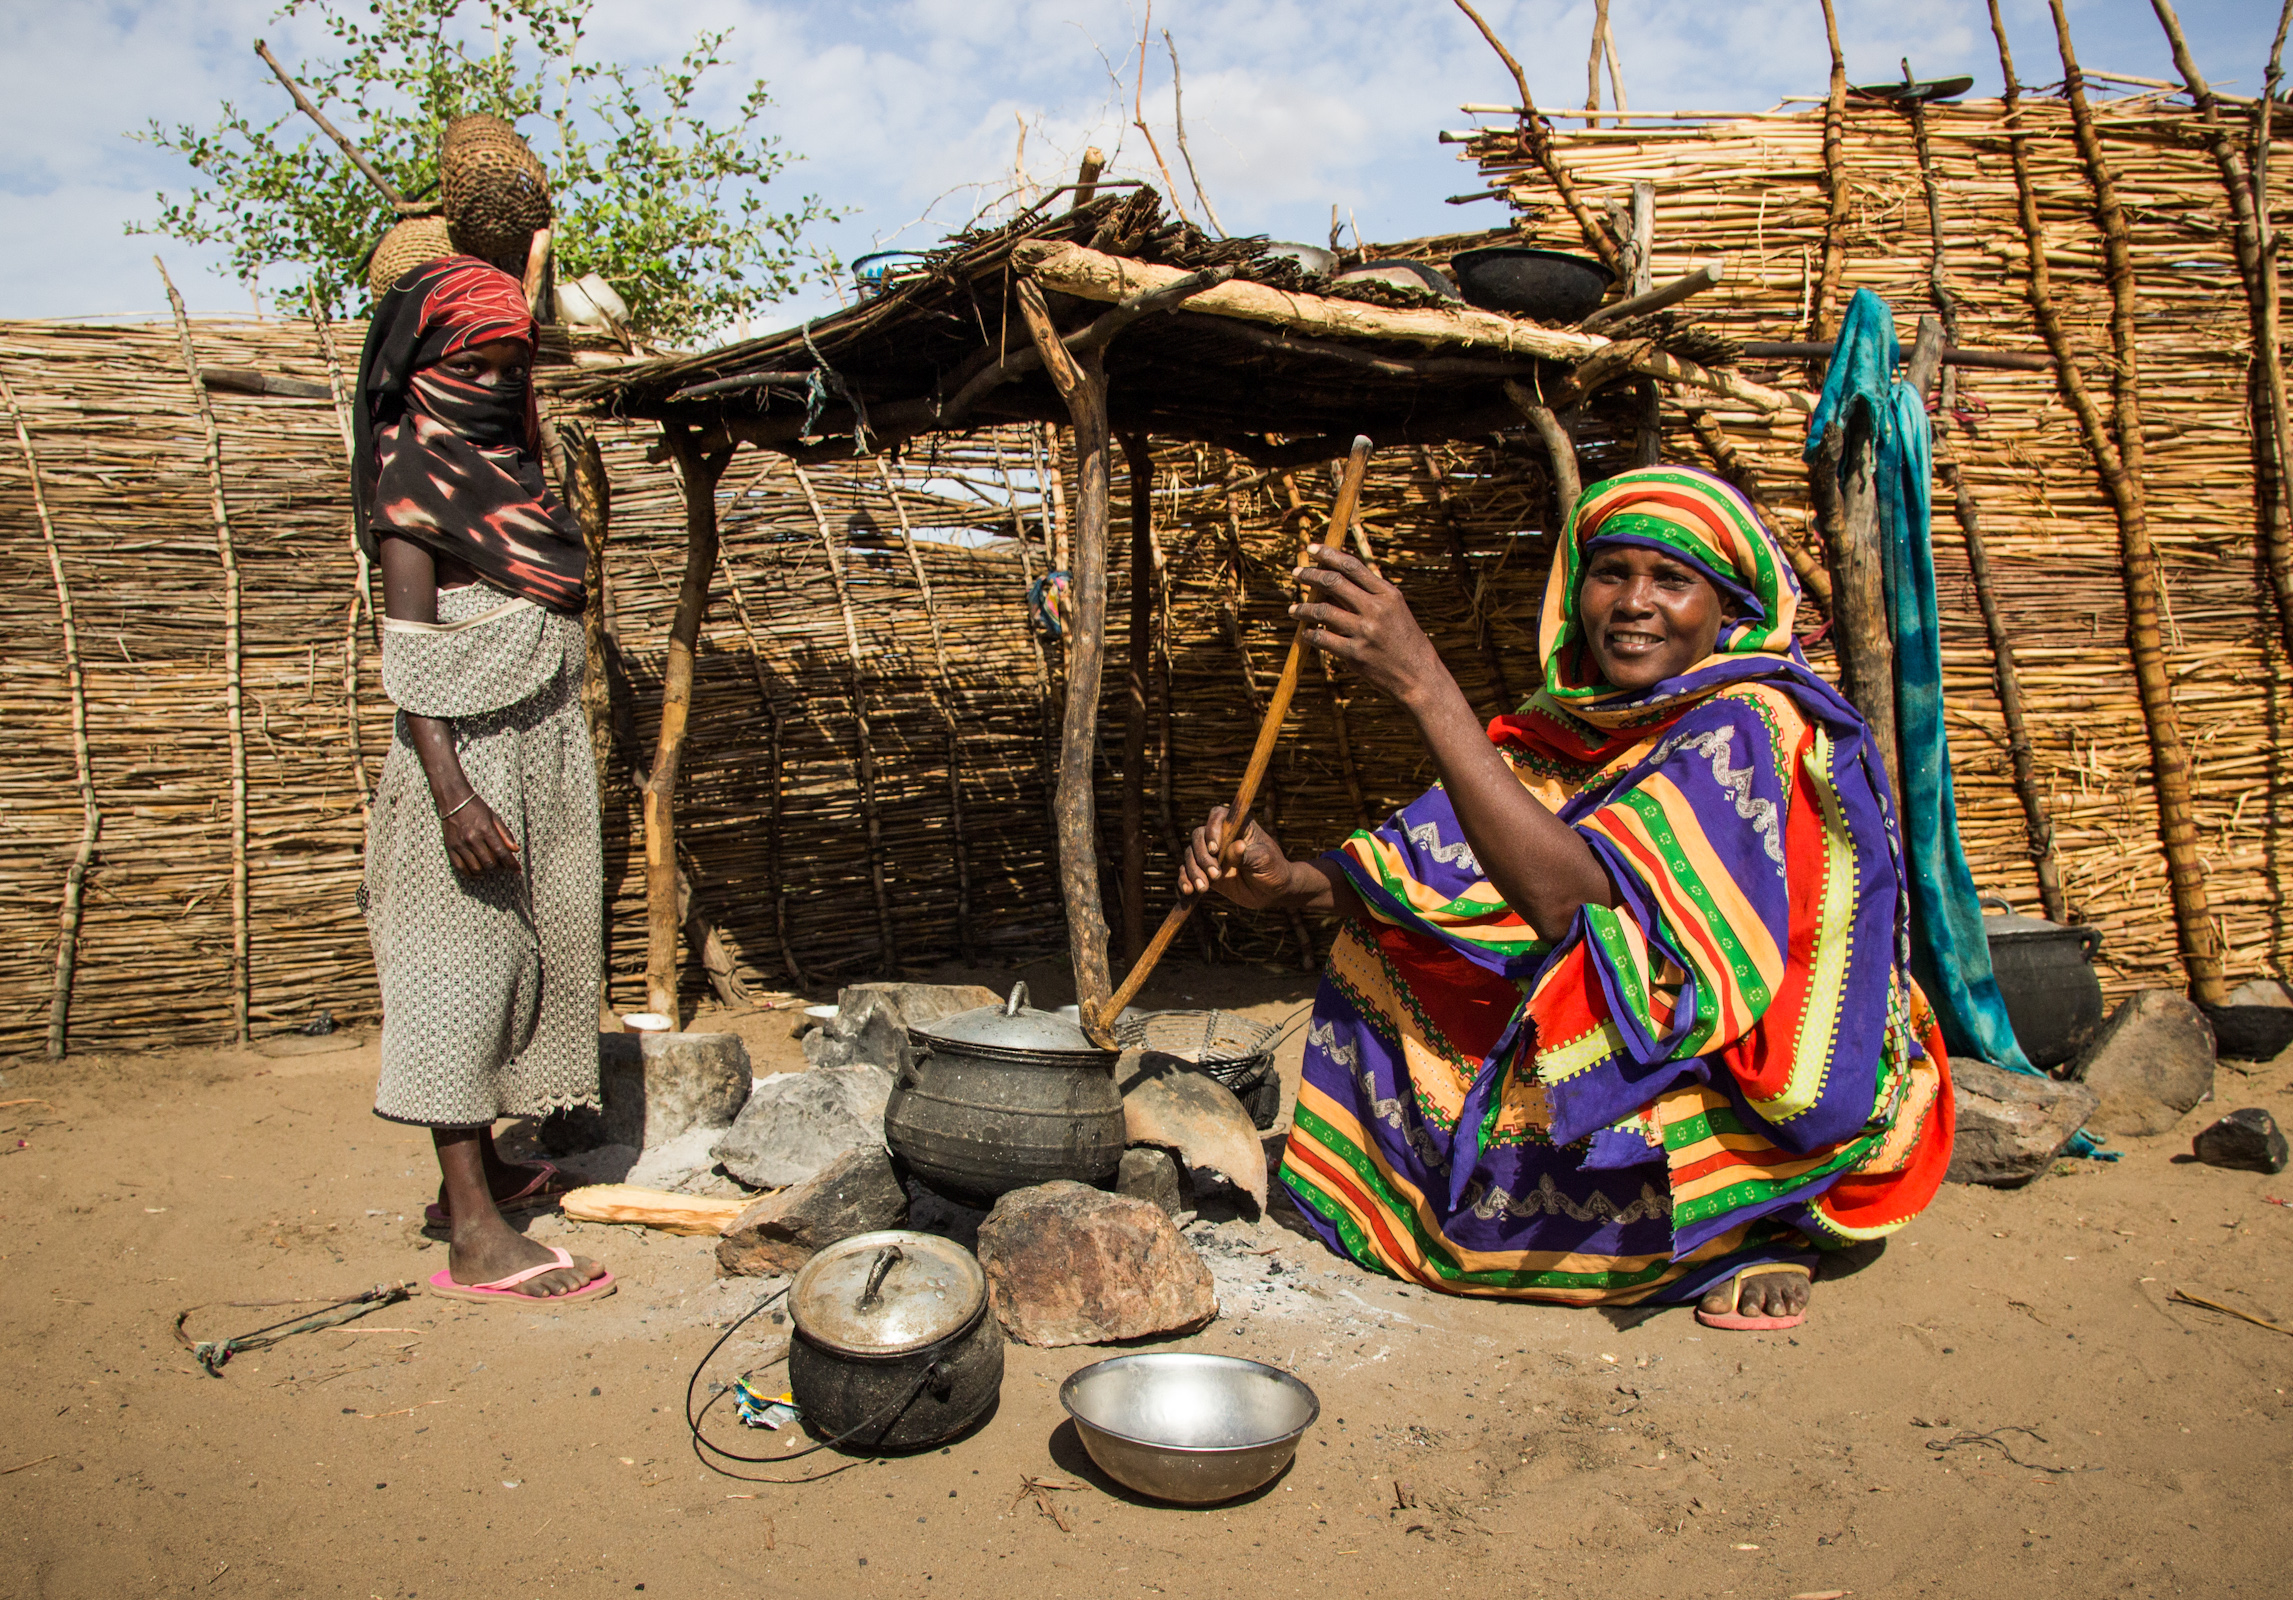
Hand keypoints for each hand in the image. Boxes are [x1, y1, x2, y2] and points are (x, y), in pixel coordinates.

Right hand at [440, 792, 520, 874]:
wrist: (453, 800)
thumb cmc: (476, 808)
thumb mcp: (494, 817)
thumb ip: (505, 834)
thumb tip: (515, 850)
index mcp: (485, 830)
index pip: (502, 853)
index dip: (511, 864)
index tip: (517, 870)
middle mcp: (472, 839)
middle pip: (489, 863)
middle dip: (499, 868)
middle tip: (503, 866)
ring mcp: (459, 844)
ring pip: (476, 868)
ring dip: (486, 871)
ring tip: (491, 867)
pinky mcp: (450, 848)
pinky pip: (460, 868)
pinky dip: (470, 873)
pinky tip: (477, 872)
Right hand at [1179, 805, 1293, 909]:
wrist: (1272, 892)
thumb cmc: (1274, 869)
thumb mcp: (1265, 860)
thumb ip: (1248, 854)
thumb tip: (1237, 846)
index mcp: (1238, 826)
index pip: (1217, 817)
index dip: (1212, 829)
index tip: (1215, 849)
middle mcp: (1221, 837)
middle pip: (1198, 836)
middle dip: (1202, 856)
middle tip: (1215, 874)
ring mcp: (1211, 854)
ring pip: (1190, 854)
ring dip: (1193, 870)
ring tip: (1203, 888)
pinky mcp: (1205, 871)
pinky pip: (1187, 871)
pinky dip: (1184, 880)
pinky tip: (1188, 891)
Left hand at [1289, 544, 1450, 709]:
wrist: (1419, 677)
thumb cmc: (1405, 641)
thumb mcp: (1395, 610)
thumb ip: (1370, 594)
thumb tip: (1334, 579)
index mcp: (1388, 594)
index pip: (1352, 566)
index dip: (1328, 555)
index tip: (1311, 549)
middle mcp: (1377, 609)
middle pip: (1334, 583)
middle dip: (1310, 575)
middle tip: (1296, 574)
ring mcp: (1365, 632)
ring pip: (1323, 611)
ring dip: (1303, 608)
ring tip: (1293, 609)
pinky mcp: (1355, 654)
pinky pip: (1323, 638)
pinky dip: (1310, 634)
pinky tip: (1306, 633)